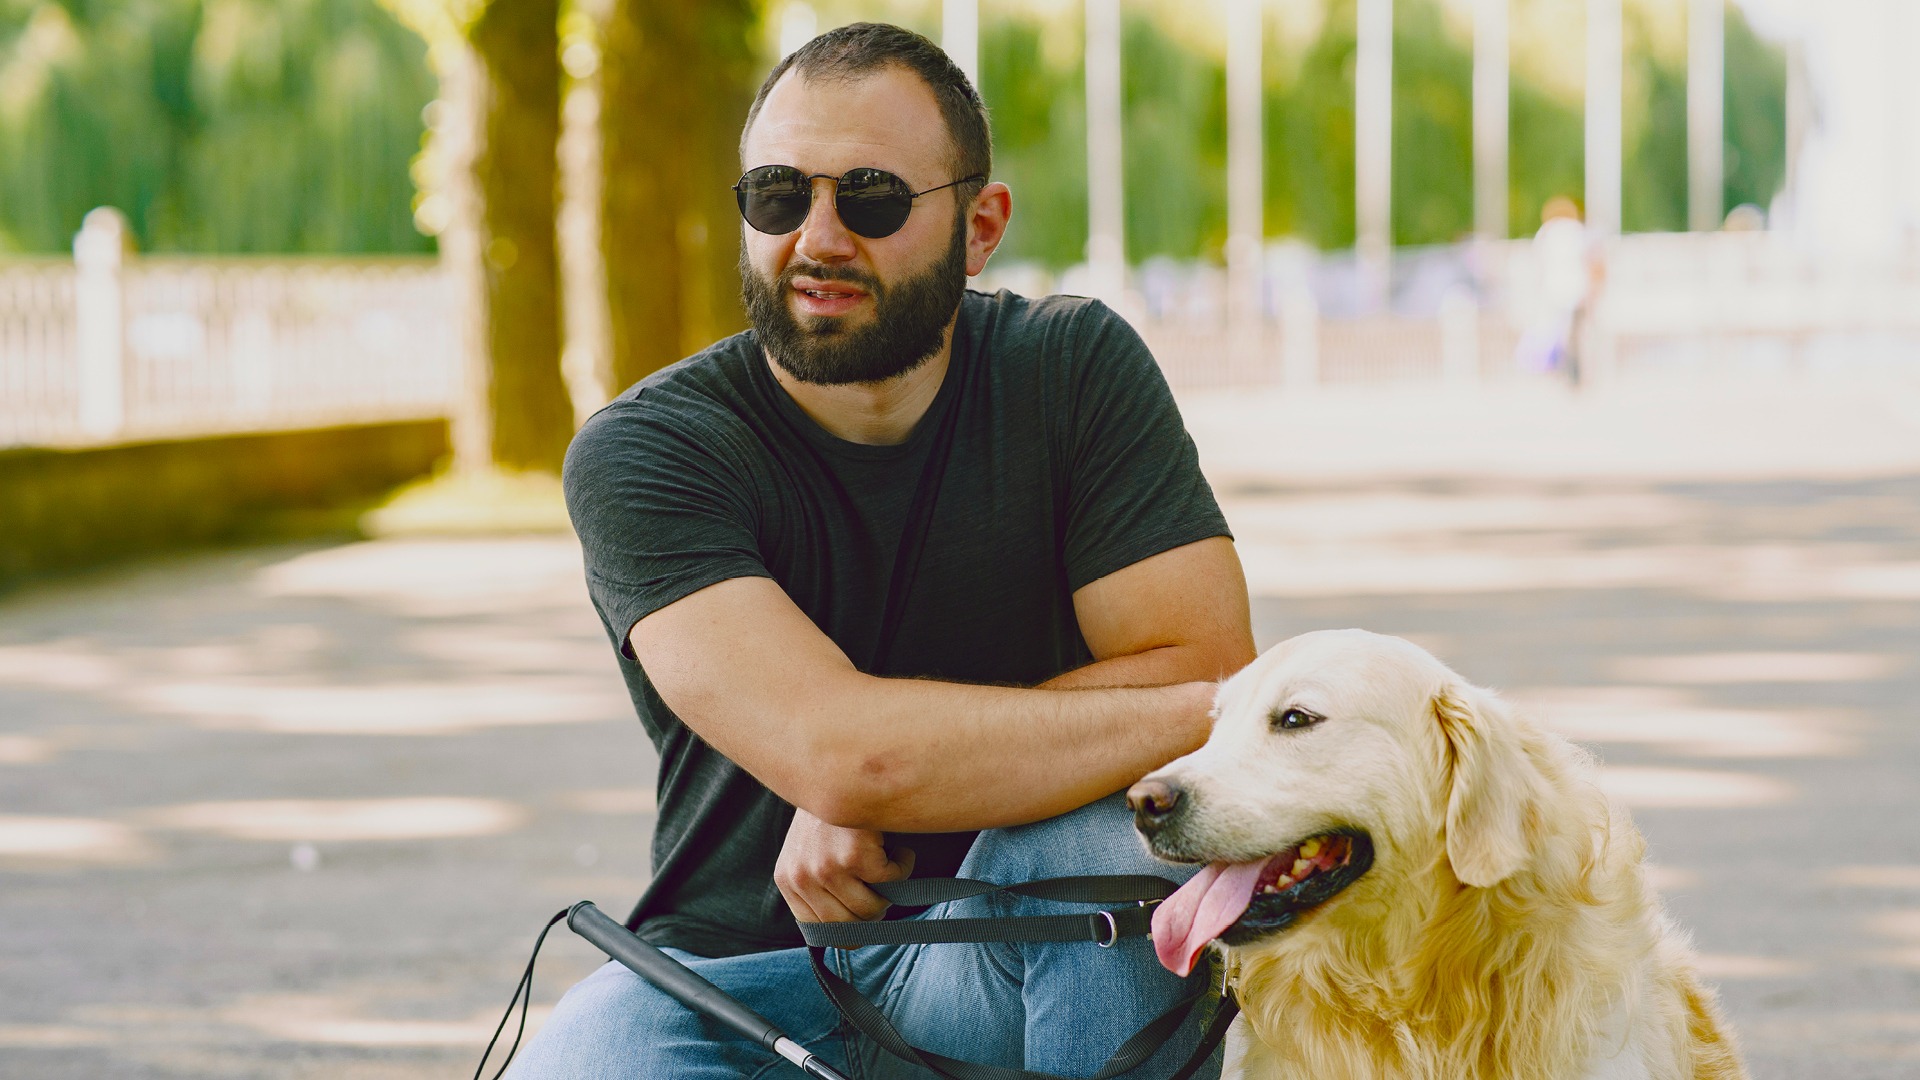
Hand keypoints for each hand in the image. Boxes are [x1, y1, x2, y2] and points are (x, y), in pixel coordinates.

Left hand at [775, 807, 915, 923]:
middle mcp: (802, 877)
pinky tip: (896, 846)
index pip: (820, 932)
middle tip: (884, 886)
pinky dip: (904, 864)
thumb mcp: (810, 849)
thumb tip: (853, 933)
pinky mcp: (854, 855)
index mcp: (788, 880)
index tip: (871, 922)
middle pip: (850, 928)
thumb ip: (819, 886)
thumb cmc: (832, 811)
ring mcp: (826, 867)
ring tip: (888, 861)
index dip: (851, 932)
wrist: (839, 765)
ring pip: (874, 909)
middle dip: (875, 911)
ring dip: (891, 888)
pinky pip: (892, 881)